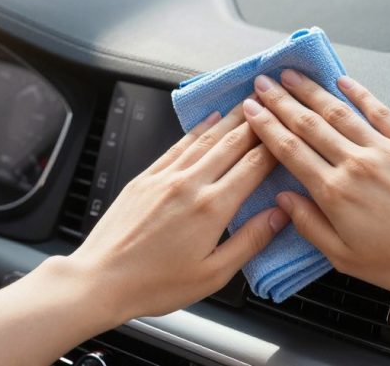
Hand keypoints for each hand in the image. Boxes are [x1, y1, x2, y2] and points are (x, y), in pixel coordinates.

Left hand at [67, 103, 289, 325]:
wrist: (101, 279)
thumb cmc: (155, 284)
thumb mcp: (213, 274)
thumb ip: (250, 241)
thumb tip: (279, 215)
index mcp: (211, 208)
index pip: (253, 166)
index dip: (275, 147)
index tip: (289, 134)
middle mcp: (189, 184)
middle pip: (232, 143)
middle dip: (257, 123)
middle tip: (274, 105)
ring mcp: (165, 177)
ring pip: (206, 138)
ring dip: (231, 118)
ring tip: (249, 103)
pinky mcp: (146, 177)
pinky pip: (178, 144)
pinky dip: (198, 129)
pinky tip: (209, 119)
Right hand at [242, 71, 389, 301]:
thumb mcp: (346, 258)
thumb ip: (310, 225)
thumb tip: (285, 200)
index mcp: (336, 193)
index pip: (290, 150)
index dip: (267, 126)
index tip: (252, 109)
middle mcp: (356, 164)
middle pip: (309, 124)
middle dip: (281, 101)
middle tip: (263, 84)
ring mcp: (385, 149)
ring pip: (340, 112)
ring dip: (312, 90)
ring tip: (293, 76)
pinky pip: (380, 111)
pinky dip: (360, 93)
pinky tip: (344, 81)